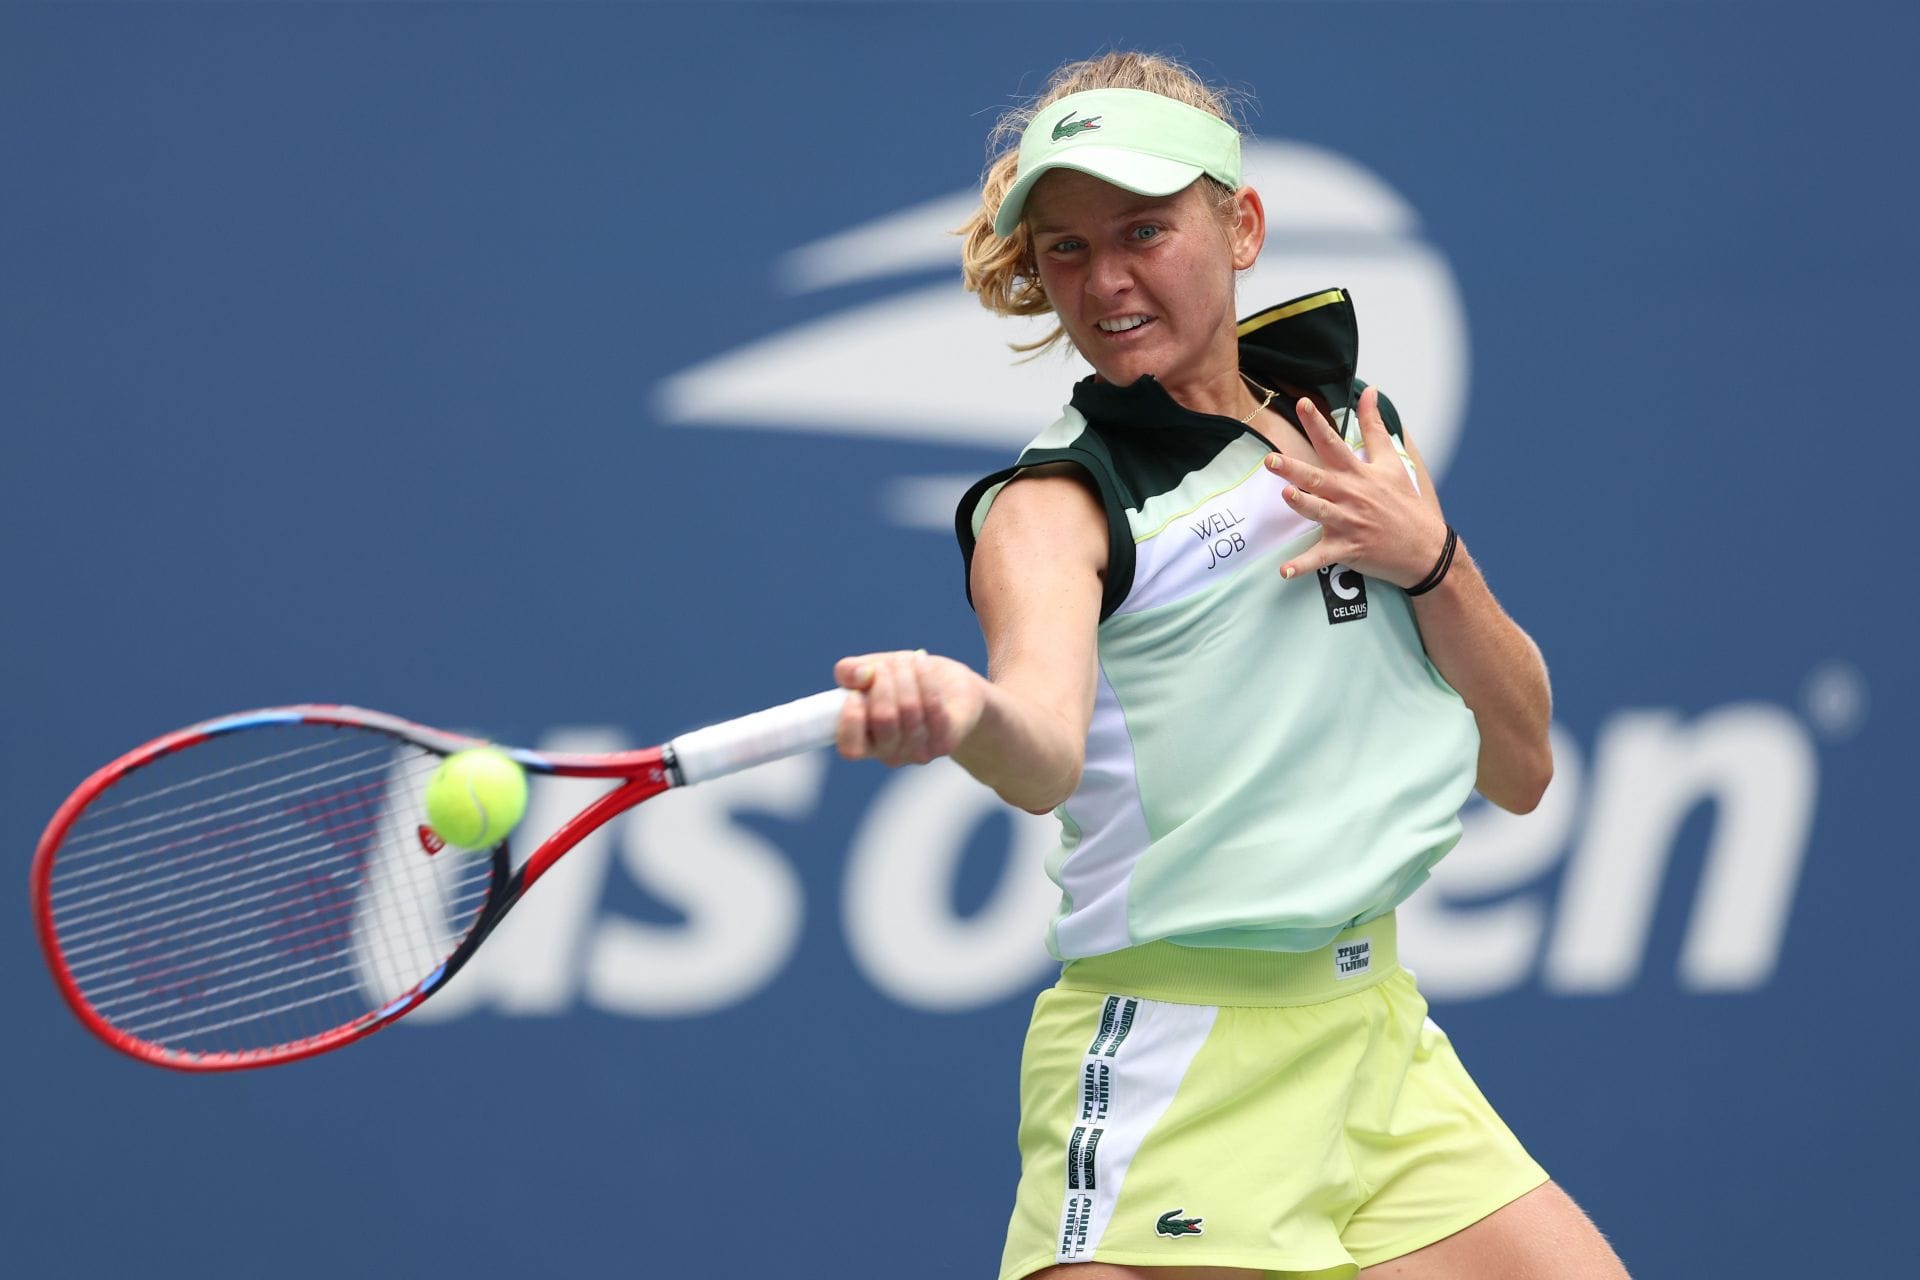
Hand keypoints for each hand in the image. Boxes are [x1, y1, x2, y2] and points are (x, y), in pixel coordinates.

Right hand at [833, 650, 986, 765]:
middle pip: (884, 718)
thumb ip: (850, 671)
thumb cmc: (903, 683)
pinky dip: (925, 678)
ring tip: (906, 660)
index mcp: (864, 743)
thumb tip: (859, 675)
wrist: (951, 690)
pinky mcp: (945, 742)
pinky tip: (922, 662)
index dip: (851, 719)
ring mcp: (918, 752)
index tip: (856, 693)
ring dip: (906, 675)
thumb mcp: (871, 671)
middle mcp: (889, 755)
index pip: (850, 748)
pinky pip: (933, 706)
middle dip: (884, 681)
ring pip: (909, 709)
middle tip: (888, 664)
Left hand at [1263, 386, 1448, 588]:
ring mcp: (1349, 523)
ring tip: (1286, 496)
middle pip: (1318, 478)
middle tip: (1271, 460)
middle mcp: (1351, 496)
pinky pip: (1321, 559)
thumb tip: (1369, 391)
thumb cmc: (1405, 503)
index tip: (1301, 403)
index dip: (1317, 423)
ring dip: (1303, 505)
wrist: (1426, 547)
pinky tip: (1284, 572)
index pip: (1334, 443)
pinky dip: (1302, 566)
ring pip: (1320, 512)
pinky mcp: (1348, 549)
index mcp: (1359, 474)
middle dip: (1294, 469)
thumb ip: (1374, 427)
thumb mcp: (1392, 461)